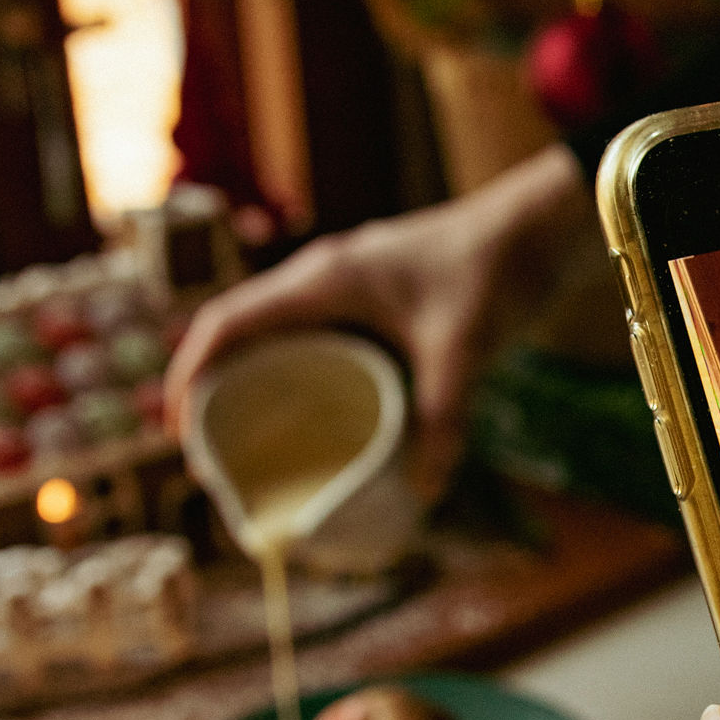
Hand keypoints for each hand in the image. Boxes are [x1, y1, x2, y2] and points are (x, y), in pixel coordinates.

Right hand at [163, 143, 593, 499]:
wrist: (539, 228)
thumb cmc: (495, 269)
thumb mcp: (466, 348)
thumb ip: (445, 418)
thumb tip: (423, 491)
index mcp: (322, 282)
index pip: (226, 324)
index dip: (189, 375)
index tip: (179, 433)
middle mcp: (323, 282)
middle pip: (240, 337)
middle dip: (214, 393)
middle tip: (214, 460)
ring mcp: (348, 292)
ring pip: (276, 342)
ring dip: (254, 389)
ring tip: (251, 452)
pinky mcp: (375, 306)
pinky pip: (315, 345)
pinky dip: (299, 383)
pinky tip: (316, 427)